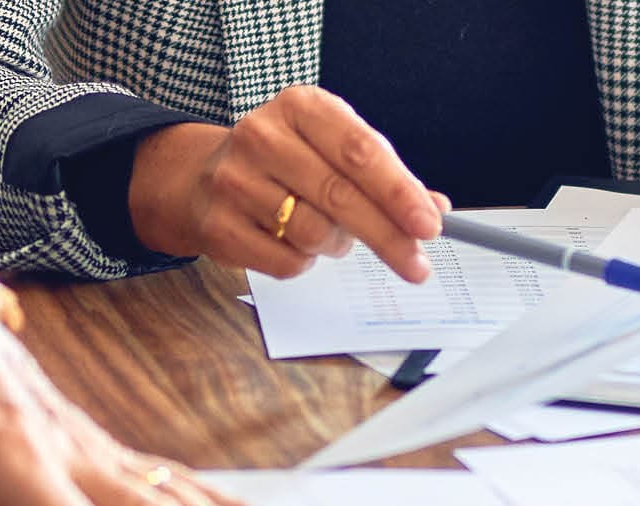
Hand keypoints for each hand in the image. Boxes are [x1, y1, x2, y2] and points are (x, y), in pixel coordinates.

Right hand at [129, 86, 447, 282]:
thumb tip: (435, 208)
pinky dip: (305, 261)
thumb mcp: (334, 149)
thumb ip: (385, 176)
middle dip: (388, 237)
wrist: (203, 177)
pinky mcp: (218, 225)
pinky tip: (294, 242)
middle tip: (416, 265)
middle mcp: (263, 135)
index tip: (429, 225)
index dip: (399, 192)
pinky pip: (287, 262)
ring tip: (330, 232)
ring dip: (338, 245)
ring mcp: (234, 180)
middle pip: (341, 196)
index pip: (361, 151)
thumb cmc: (287, 162)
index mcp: (301, 106)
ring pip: (315, 234)